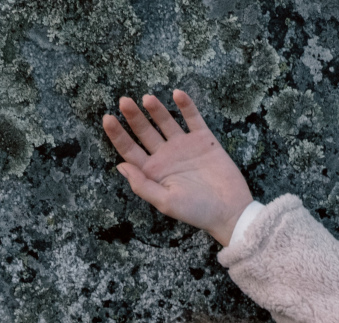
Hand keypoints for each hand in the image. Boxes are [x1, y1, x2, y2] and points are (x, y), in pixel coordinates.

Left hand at [101, 90, 254, 246]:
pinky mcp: (204, 140)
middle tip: (123, 101)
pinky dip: (186, 106)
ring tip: (147, 98)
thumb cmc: (197, 211)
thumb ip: (142, 185)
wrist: (231, 210)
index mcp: (153, 172)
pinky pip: (193, 118)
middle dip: (133, 117)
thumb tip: (120, 166)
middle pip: (144, 132)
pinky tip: (178, 94)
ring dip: (156, 109)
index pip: (130, 150)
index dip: (118, 135)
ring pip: (166, 122)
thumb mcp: (165, 202)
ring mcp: (184, 146)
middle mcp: (166, 156)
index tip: (107, 119)